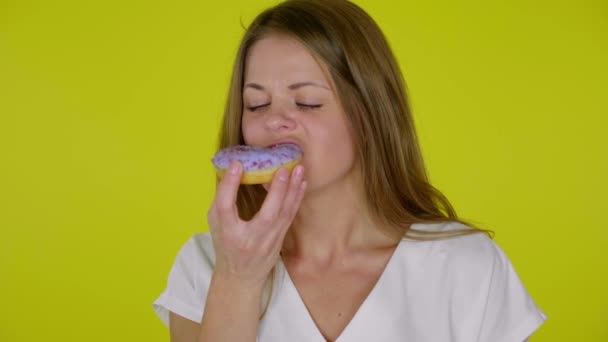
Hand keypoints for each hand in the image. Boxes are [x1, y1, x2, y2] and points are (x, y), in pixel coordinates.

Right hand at [207, 160, 306, 287]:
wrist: (241, 276)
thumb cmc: (227, 243)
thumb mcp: (216, 223)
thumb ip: (223, 198)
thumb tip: (235, 168)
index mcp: (227, 232)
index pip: (225, 207)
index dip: (230, 185)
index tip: (237, 164)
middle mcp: (249, 238)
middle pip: (266, 213)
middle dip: (277, 190)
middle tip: (284, 168)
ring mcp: (268, 241)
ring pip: (284, 214)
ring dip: (293, 190)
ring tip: (299, 169)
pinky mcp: (280, 238)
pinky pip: (290, 215)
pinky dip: (297, 198)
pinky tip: (302, 183)